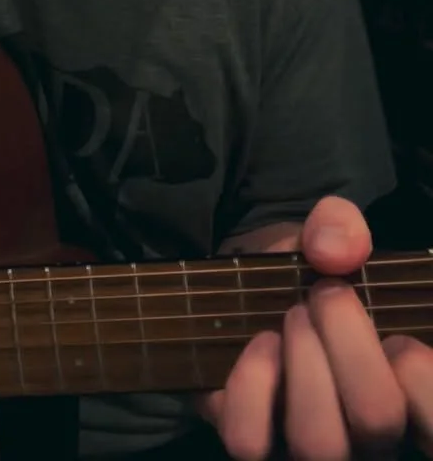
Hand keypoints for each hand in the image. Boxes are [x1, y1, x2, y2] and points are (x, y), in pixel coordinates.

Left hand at [196, 195, 424, 459]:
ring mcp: (309, 447)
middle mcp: (368, 439)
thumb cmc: (314, 274)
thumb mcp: (333, 237)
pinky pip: (251, 441)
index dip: (421, 376)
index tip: (399, 336)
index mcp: (406, 398)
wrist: (257, 289)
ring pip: (318, 442)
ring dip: (303, 359)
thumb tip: (332, 250)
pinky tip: (262, 344)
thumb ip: (342, 227)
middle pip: (376, 421)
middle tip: (325, 295)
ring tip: (294, 316)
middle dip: (348, 339)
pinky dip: (252, 385)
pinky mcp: (255, 444)